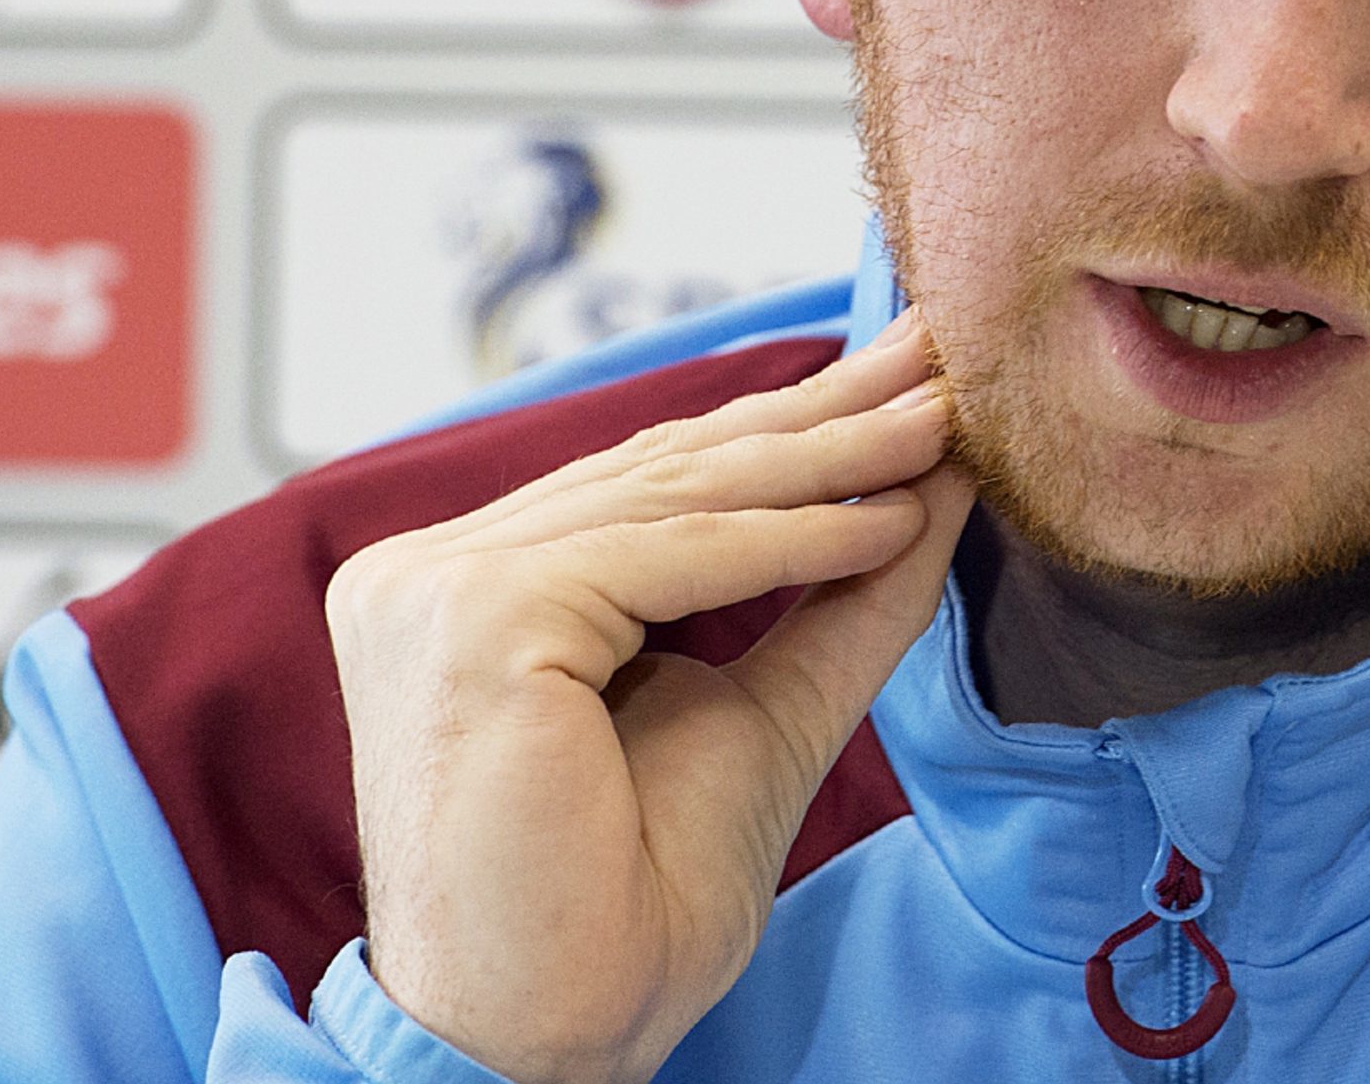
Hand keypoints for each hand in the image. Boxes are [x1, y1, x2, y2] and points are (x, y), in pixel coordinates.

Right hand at [326, 312, 970, 1083]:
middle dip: (820, 412)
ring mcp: (436, 590)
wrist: (553, 1039)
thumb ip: (839, 596)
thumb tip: (937, 480)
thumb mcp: (765, 709)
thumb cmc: (629, 903)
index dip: (787, 428)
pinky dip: (795, 536)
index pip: (651, 484)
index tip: (906, 381)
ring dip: (829, 456)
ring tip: (943, 423)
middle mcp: (426, 574)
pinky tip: (892, 515)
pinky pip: (669, 556)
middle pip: (665, 469)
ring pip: (675, 497)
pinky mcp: (474, 619)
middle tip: (937, 354)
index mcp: (466, 590)